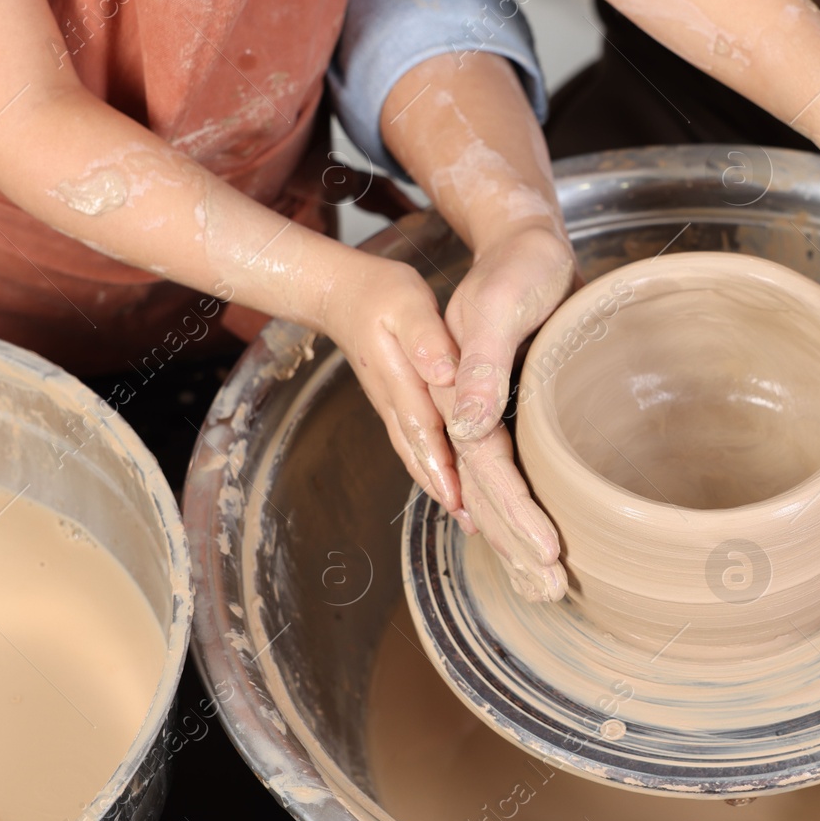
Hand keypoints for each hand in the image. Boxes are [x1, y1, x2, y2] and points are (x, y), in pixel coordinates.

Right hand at [320, 249, 462, 513]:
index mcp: (402, 381)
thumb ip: (426, 337)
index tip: (462, 499)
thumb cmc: (379, 293)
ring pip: (420, 459)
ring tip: (474, 523)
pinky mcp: (400, 410)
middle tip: (478, 527)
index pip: (428, 432)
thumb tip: (444, 372)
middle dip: (451, 494)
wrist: (341, 296)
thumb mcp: (406, 302)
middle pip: (425, 458)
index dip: (445, 467)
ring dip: (444, 491)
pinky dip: (436, 475)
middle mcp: (396, 404)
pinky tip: (457, 493)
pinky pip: (419, 450)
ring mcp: (395, 411)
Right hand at [435, 223, 577, 601]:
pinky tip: (523, 538)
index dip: (516, 513)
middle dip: (516, 546)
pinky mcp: (486, 416)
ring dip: (512, 541)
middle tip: (553, 592)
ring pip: (485, 495)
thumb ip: (477, 362)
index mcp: (451, 396)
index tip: (548, 551)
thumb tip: (467, 425)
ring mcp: (466, 421)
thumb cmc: (514, 266)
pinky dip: (508, 513)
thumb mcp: (495, 305)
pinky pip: (493, 478)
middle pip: (483, 495)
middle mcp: (454, 416)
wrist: (483, 252)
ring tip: (542, 584)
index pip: (486, 471)